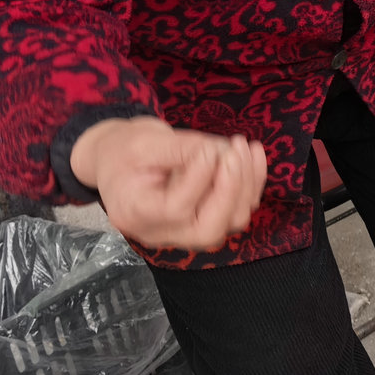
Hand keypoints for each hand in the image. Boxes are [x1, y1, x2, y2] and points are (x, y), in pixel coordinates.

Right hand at [70, 117, 266, 251]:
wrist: (122, 160)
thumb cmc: (126, 150)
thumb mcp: (144, 141)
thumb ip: (181, 149)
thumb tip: (219, 153)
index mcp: (135, 214)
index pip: (175, 209)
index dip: (199, 179)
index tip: (206, 148)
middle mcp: (161, 232)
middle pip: (207, 230)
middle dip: (230, 191)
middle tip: (234, 152)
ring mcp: (186, 231)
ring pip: (230, 222)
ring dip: (246, 183)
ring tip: (242, 146)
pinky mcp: (207, 219)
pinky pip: (239, 209)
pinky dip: (252, 182)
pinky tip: (252, 152)